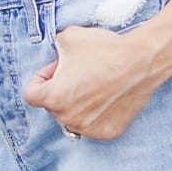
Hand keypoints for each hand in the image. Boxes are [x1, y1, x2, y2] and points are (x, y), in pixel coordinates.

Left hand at [23, 25, 161, 141]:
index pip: (31, 94)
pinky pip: (93, 124)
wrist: (141, 61)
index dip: (41, 77)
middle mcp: (68, 118)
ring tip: (95, 83)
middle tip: (79, 72)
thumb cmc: (104, 49)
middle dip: (61, 89)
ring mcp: (89, 128)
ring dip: (78, 103)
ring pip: (73, 117)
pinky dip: (96, 113)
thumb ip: (54, 50)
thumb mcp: (67, 37)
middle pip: (53, 105)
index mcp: (54, 97)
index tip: (56, 69)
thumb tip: (57, 59)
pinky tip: (108, 96)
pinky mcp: (108, 132)